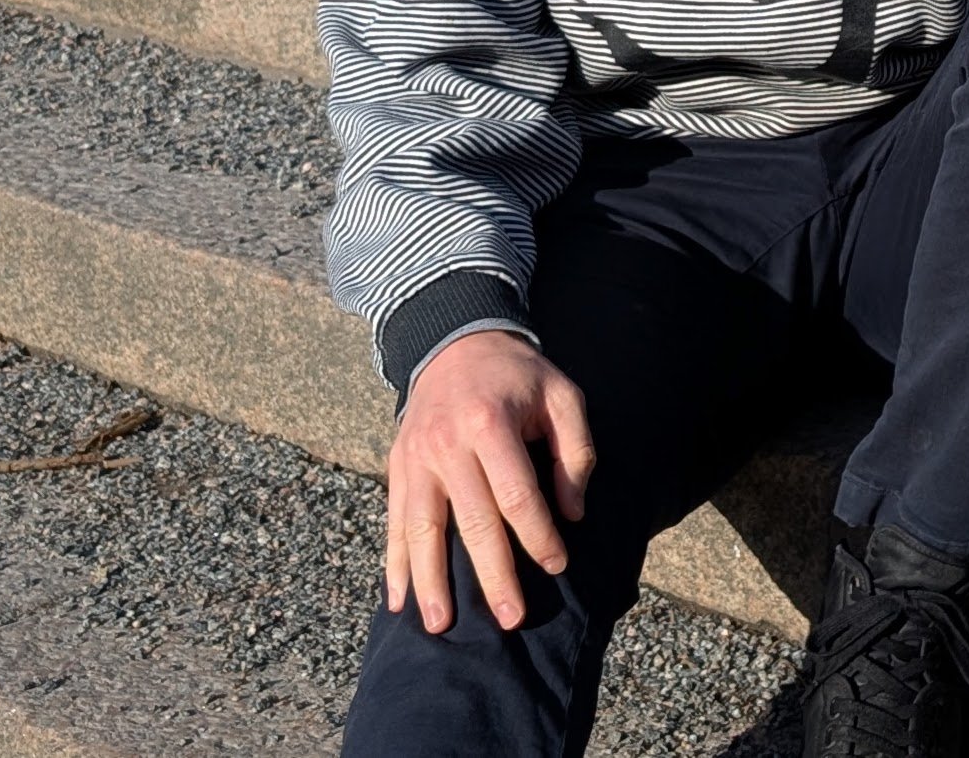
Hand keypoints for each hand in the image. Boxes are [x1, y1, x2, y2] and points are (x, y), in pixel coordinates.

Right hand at [383, 330, 596, 633]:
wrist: (456, 342)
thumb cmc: (519, 377)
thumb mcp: (562, 397)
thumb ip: (574, 453)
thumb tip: (573, 513)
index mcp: (491, 424)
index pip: (517, 494)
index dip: (538, 534)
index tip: (558, 564)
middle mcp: (447, 445)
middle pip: (472, 521)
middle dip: (492, 574)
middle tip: (510, 617)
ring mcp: (416, 459)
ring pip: (422, 530)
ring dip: (432, 582)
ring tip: (442, 625)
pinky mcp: (397, 469)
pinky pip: (394, 523)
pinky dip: (394, 564)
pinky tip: (399, 600)